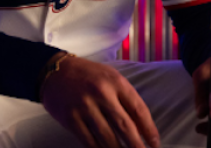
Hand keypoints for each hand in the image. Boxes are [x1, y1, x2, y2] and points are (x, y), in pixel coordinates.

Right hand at [41, 54, 159, 147]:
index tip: (155, 143)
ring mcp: (85, 107)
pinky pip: (89, 142)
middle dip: (137, 146)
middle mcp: (101, 93)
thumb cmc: (88, 75)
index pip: (138, 109)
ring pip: (108, 138)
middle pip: (125, 127)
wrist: (54, 71)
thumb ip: (126, 98)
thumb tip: (142, 126)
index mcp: (115, 82)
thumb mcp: (110, 77)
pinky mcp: (71, 119)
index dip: (149, 130)